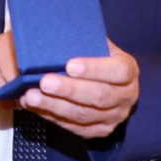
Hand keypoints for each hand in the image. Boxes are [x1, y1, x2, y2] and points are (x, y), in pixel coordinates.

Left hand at [22, 40, 138, 138]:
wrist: (112, 83)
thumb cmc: (99, 58)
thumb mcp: (99, 45)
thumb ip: (85, 41)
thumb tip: (57, 29)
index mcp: (128, 70)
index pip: (118, 71)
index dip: (94, 69)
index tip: (69, 65)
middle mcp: (126, 96)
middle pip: (99, 96)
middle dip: (69, 90)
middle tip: (45, 82)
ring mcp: (114, 116)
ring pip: (84, 115)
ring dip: (54, 106)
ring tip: (31, 96)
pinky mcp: (100, 130)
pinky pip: (75, 127)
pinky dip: (53, 116)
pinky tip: (36, 107)